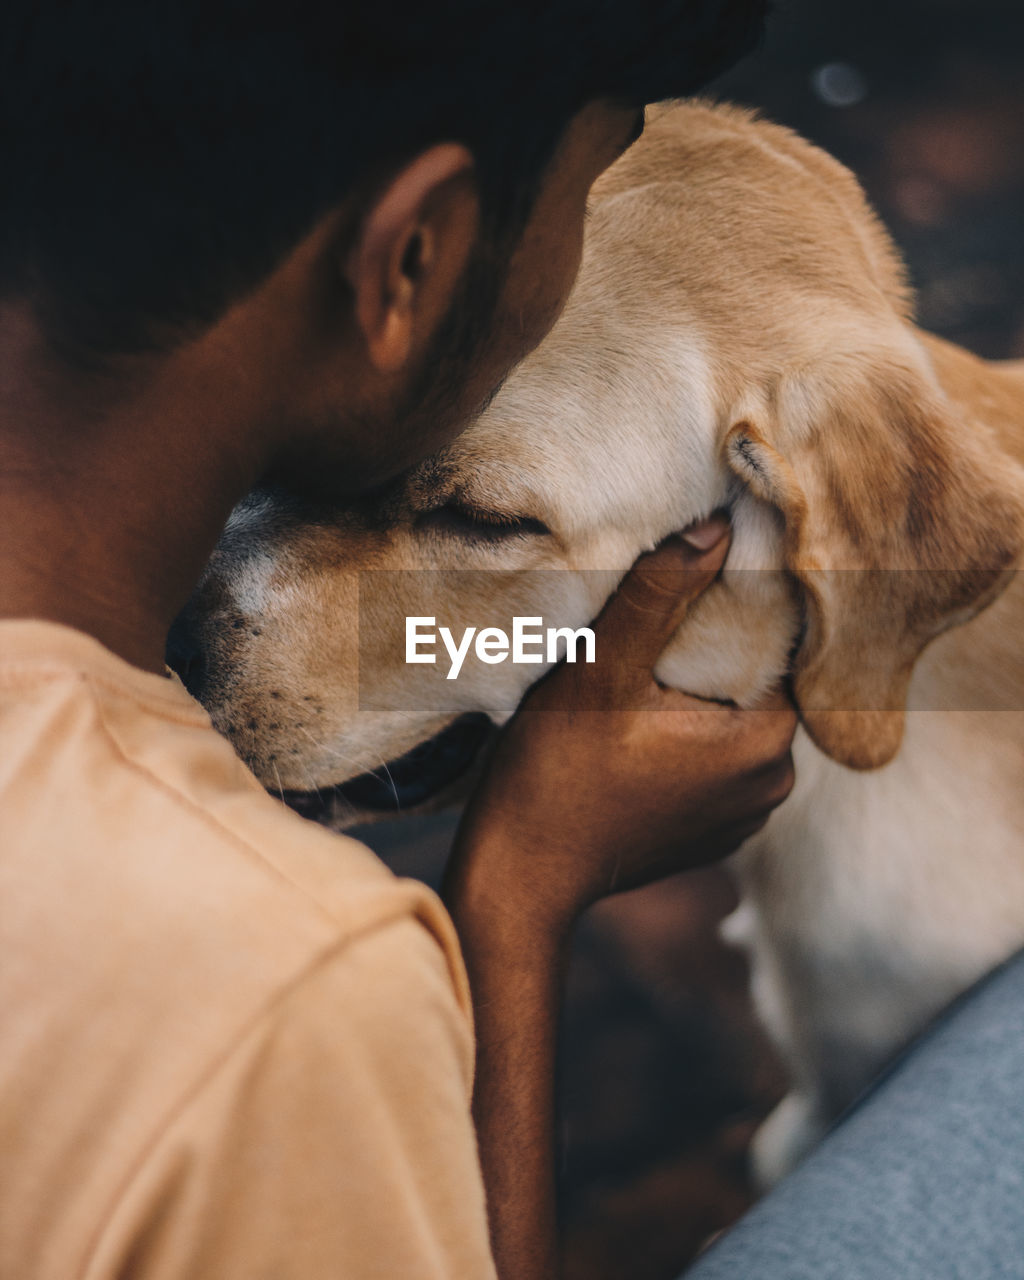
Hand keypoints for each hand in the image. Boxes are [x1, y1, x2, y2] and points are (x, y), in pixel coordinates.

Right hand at [446, 515, 796, 931]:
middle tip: (661, 614)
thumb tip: (718, 525)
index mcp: (764, 742)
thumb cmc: (556, 771)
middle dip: (718, 645)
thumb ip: (660, 592)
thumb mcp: (603, 669)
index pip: (778, 642)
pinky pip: (717, 758)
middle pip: (758, 681)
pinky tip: (643, 719)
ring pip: (737, 718)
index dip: (739, 601)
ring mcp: (745, 814)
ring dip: (703, 689)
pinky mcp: (714, 831)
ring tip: (648, 665)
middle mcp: (774, 783)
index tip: (697, 574)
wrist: (521, 874)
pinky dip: (691, 732)